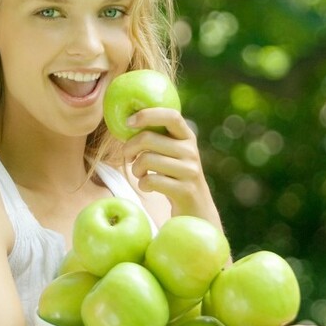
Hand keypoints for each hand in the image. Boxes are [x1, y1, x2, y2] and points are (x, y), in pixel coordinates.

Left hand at [121, 107, 218, 222]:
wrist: (197, 210)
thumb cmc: (175, 178)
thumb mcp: (171, 154)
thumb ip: (158, 138)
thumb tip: (128, 121)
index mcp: (187, 137)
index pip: (171, 115)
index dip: (147, 115)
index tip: (128, 122)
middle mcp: (191, 151)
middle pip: (148, 138)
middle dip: (129, 147)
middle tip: (128, 156)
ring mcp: (190, 171)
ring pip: (146, 159)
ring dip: (135, 169)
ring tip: (140, 175)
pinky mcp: (185, 190)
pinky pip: (151, 180)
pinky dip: (142, 184)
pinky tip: (148, 187)